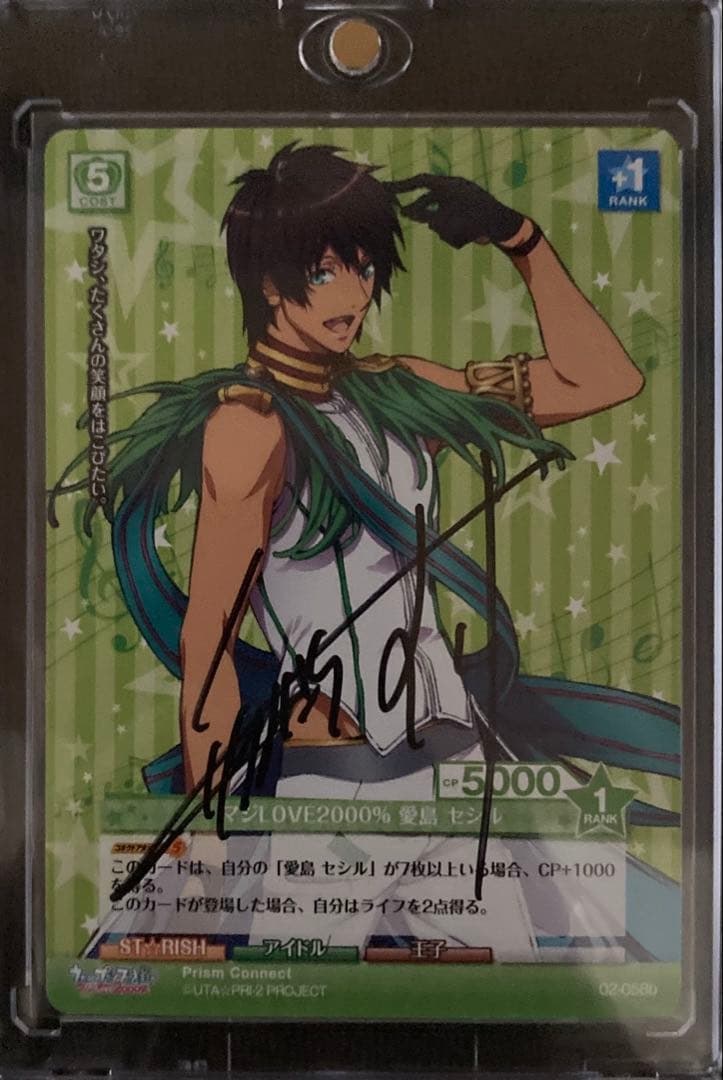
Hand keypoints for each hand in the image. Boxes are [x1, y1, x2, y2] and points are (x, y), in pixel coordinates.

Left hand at [386, 173, 525, 249]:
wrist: (501, 221)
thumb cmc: (478, 204)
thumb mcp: (459, 193)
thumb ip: (436, 198)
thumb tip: (407, 211)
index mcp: (452, 182)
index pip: (421, 181)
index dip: (402, 186)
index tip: (385, 189)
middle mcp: (451, 197)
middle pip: (422, 209)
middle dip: (413, 212)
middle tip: (404, 213)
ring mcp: (453, 216)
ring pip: (433, 225)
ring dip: (440, 225)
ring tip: (460, 223)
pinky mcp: (455, 232)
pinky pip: (444, 235)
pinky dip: (452, 236)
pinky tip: (468, 232)